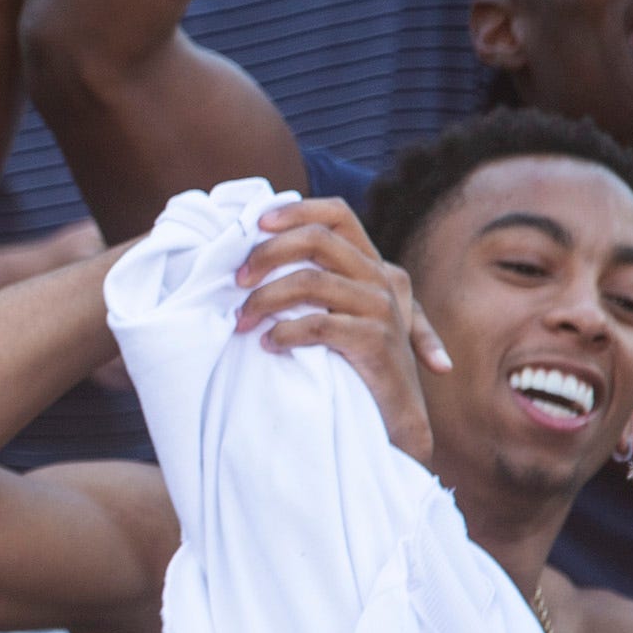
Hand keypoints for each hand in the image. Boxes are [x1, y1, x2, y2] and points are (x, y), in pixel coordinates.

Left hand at [235, 196, 447, 465]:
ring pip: (311, 282)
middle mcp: (381, 280)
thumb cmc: (353, 365)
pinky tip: (269, 345)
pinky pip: (319, 324)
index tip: (256, 224)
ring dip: (265, 300)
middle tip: (237, 281)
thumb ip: (313, 285)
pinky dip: (285, 332)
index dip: (296, 211)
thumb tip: (249, 264)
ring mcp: (382, 309)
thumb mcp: (337, 315)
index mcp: (371, 265)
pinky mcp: (377, 341)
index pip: (337, 214)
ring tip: (242, 323)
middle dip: (268, 254)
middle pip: (317, 240)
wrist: (396, 421)